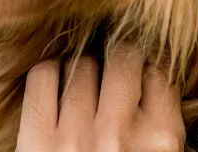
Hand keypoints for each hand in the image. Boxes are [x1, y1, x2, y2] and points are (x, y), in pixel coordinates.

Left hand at [16, 43, 184, 150]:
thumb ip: (160, 126)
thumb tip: (155, 85)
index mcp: (161, 140)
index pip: (159, 73)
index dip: (148, 70)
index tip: (139, 76)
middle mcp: (119, 130)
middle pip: (122, 57)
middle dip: (118, 60)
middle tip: (112, 73)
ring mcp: (74, 131)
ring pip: (81, 64)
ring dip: (83, 69)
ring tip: (83, 86)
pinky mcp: (36, 135)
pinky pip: (42, 75)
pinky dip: (48, 74)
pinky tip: (55, 87)